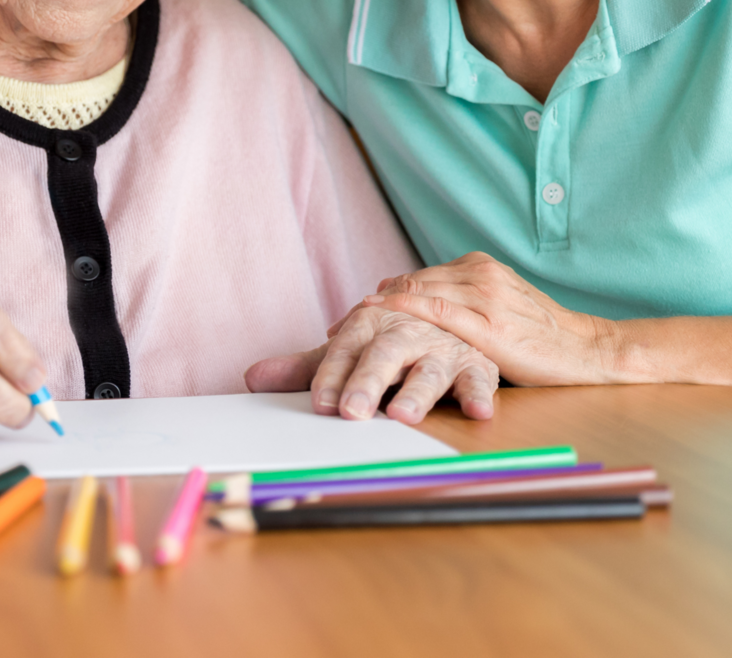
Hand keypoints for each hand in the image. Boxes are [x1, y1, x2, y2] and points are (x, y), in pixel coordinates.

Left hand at [244, 307, 497, 425]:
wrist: (450, 316)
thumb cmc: (391, 346)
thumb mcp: (350, 353)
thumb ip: (307, 368)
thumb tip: (250, 379)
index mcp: (370, 325)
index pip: (344, 350)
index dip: (331, 377)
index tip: (321, 404)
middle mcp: (405, 332)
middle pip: (384, 355)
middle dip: (367, 382)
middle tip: (352, 412)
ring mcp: (441, 348)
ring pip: (429, 368)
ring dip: (418, 392)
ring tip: (403, 414)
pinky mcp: (475, 363)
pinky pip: (480, 378)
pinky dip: (480, 393)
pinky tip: (478, 412)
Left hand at [365, 252, 620, 386]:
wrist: (589, 349)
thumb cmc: (541, 335)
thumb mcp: (500, 306)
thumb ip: (461, 300)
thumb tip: (411, 302)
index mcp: (479, 266)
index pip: (417, 278)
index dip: (381, 297)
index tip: (350, 317)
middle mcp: (479, 274)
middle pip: (410, 285)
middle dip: (371, 309)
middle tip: (336, 331)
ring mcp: (484, 297)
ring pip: (418, 296)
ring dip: (379, 316)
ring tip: (346, 335)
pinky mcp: (490, 325)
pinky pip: (438, 315)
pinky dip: (404, 315)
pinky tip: (381, 326)